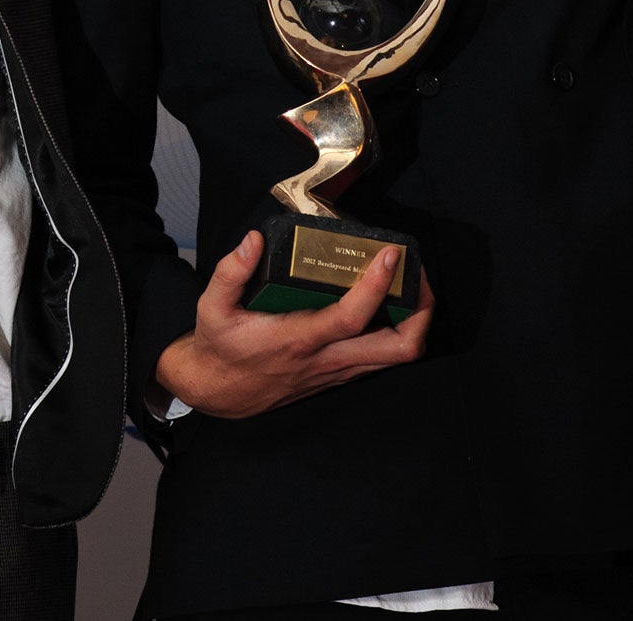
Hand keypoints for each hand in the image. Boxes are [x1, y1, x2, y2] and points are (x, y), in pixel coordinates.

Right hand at [153, 229, 431, 419]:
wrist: (217, 392)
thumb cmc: (220, 347)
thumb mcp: (212, 308)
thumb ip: (230, 273)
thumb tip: (252, 240)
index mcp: (298, 340)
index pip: (350, 318)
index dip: (376, 287)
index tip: (388, 254)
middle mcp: (327, 359)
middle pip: (397, 348)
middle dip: (420, 310)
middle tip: (416, 272)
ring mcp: (338, 371)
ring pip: (397, 356)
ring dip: (415, 321)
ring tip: (411, 283)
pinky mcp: (339, 374)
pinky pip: (382, 357)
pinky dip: (397, 330)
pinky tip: (390, 303)